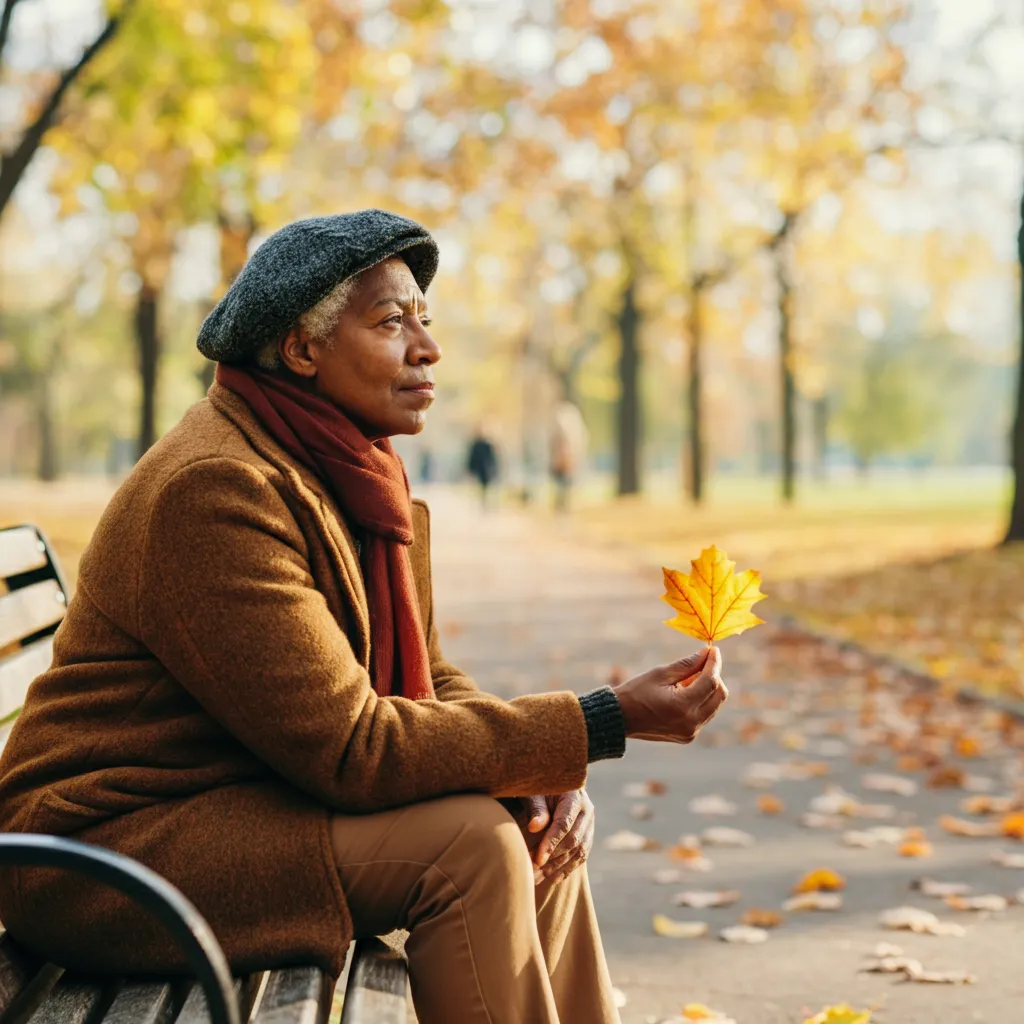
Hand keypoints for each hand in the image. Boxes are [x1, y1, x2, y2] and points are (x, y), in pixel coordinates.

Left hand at [519, 789, 594, 884]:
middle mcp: (587, 810)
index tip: (537, 858)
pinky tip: (552, 878)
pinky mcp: (588, 834)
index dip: (551, 842)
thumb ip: (536, 808)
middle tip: (533, 869)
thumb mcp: (536, 792)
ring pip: (579, 851)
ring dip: (559, 866)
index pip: (564, 823)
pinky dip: (568, 868)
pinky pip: (581, 855)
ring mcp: (590, 824)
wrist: (555, 785)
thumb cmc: (540, 787)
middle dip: (553, 857)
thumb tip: (534, 827)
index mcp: (575, 796)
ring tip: (539, 877)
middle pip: (574, 839)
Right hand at [612, 646, 727, 742]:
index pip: (710, 681)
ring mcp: (691, 732)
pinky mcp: (688, 736)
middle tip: (700, 663)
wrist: (620, 718)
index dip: (714, 663)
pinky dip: (701, 701)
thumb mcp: (660, 674)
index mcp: (683, 706)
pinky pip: (705, 714)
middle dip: (714, 676)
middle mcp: (691, 722)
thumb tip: (707, 653)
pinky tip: (684, 692)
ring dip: (708, 689)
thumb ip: (687, 664)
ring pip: (714, 705)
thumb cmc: (636, 692)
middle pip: (719, 695)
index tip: (713, 650)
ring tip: (687, 679)